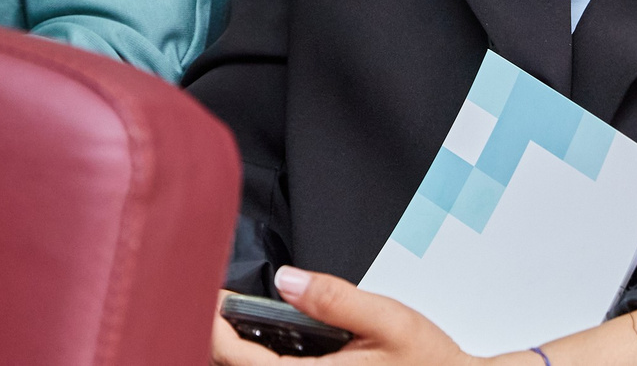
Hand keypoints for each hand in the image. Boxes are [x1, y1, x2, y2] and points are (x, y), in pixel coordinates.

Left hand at [211, 269, 484, 365]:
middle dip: (221, 340)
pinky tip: (273, 340)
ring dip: (242, 354)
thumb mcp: (387, 320)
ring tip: (237, 317)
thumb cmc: (428, 363)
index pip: (240, 362)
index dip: (214, 329)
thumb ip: (334, 298)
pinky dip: (264, 362)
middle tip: (215, 302)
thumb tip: (287, 280)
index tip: (208, 298)